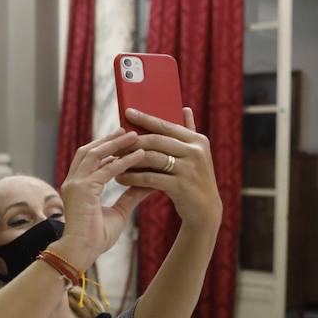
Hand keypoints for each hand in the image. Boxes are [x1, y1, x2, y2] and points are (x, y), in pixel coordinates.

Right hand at [55, 129, 154, 264]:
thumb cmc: (96, 237)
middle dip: (108, 140)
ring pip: (95, 154)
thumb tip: (149, 185)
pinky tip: (139, 155)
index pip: (89, 160)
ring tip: (134, 136)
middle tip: (128, 131)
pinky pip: (106, 170)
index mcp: (77, 186)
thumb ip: (130, 196)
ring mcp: (75, 184)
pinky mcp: (83, 189)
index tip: (122, 141)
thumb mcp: (119, 212)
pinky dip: (123, 161)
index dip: (105, 149)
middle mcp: (73, 181)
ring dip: (115, 144)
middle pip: (89, 151)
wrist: (82, 251)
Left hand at [117, 107, 221, 231]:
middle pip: (156, 141)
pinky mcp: (181, 186)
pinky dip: (132, 177)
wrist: (205, 210)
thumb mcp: (195, 155)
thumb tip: (184, 108)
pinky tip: (119, 178)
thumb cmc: (194, 178)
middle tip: (113, 144)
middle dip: (131, 142)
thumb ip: (188, 132)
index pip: (167, 125)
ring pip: (151, 158)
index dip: (145, 119)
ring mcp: (189, 169)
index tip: (126, 112)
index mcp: (198, 140)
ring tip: (113, 161)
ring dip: (129, 160)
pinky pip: (150, 178)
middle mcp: (196, 152)